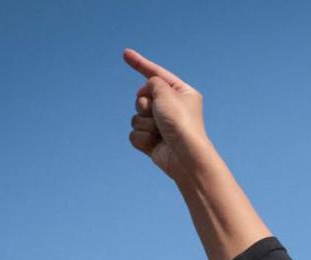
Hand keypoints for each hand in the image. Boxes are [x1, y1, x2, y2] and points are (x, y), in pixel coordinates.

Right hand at [123, 49, 209, 183]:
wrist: (185, 156)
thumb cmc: (180, 122)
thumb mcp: (166, 92)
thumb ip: (153, 82)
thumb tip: (145, 93)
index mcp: (182, 93)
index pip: (157, 74)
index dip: (140, 64)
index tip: (125, 53)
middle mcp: (172, 108)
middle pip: (142, 97)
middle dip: (144, 105)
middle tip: (157, 113)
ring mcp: (162, 125)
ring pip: (136, 117)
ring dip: (145, 123)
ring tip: (160, 132)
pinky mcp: (153, 141)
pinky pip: (135, 134)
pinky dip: (143, 138)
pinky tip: (156, 144)